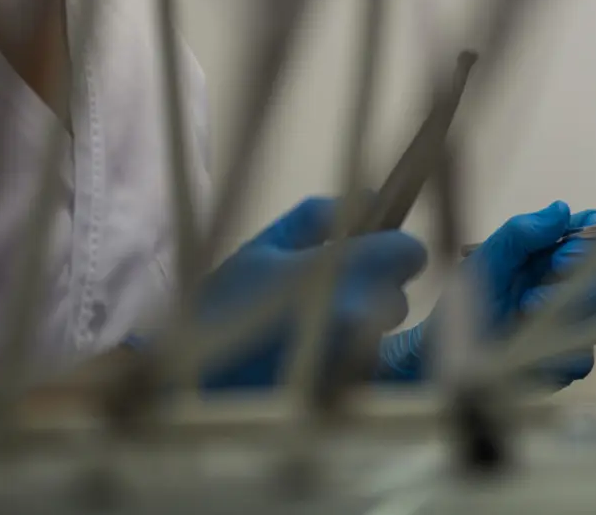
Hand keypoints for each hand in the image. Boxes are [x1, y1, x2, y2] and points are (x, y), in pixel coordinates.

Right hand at [193, 197, 427, 389]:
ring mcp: (357, 361)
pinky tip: (307, 362)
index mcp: (340, 269)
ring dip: (359, 330)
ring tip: (307, 332)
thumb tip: (370, 198)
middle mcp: (359, 313)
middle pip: (397, 297)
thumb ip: (318, 216)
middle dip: (372, 292)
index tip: (369, 253)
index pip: (410, 252)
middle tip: (323, 297)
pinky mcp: (347, 396)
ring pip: (381, 336)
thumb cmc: (218, 312)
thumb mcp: (260, 249)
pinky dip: (347, 364)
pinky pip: (366, 369)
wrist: (184, 393)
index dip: (390, 251)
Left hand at [376, 202, 595, 388]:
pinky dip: (557, 355)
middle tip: (533, 296)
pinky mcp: (569, 361)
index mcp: (557, 252)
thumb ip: (521, 233)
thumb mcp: (487, 261)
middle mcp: (573, 285)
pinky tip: (528, 351)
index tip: (561, 256)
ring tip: (522, 321)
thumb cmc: (466, 302)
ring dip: (564, 322)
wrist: (444, 357)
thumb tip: (561, 210)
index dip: (594, 240)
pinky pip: (585, 359)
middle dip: (577, 288)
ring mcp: (575, 325)